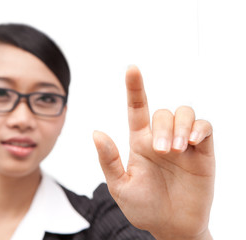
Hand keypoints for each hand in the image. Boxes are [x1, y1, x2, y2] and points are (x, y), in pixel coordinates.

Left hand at [93, 66, 214, 239]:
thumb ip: (109, 160)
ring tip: (177, 148)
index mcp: (139, 143)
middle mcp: (160, 139)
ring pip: (184, 113)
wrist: (171, 227)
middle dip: (163, 127)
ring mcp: (183, 144)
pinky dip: (200, 128)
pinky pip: (206, 127)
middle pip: (162, 113)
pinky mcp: (203, 152)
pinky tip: (193, 142)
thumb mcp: (120, 186)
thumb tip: (96, 133)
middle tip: (162, 151)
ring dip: (180, 126)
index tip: (131, 68)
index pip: (136, 109)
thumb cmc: (144, 207)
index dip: (134, 88)